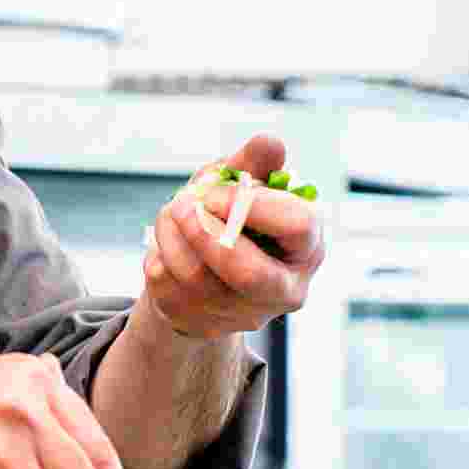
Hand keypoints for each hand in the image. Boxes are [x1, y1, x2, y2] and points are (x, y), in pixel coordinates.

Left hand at [141, 133, 324, 338]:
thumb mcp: (241, 184)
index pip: (296, 225)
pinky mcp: (203, 324)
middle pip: (248, 271)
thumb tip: (269, 144)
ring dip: (173, 232)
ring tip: (173, 212)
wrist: (203, 268)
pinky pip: (168, 284)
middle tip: (181, 203)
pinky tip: (168, 242)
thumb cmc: (231, 218)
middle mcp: (285, 289)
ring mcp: (244, 313)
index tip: (217, 191)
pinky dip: (160, 252)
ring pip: (197, 276)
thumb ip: (254, 164)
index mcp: (307, 247)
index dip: (249, 203)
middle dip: (205, 231)